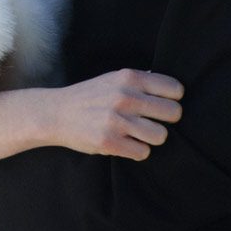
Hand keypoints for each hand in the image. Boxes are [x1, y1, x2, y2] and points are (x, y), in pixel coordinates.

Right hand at [46, 68, 184, 159]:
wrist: (56, 113)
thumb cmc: (90, 96)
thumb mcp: (113, 78)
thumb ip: (140, 81)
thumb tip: (172, 88)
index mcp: (129, 78)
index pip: (175, 90)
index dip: (173, 99)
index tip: (161, 105)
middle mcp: (125, 97)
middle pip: (173, 113)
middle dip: (166, 120)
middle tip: (152, 122)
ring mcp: (116, 120)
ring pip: (161, 135)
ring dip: (151, 138)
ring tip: (137, 134)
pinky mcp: (109, 142)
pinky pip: (143, 152)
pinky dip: (136, 150)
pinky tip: (125, 143)